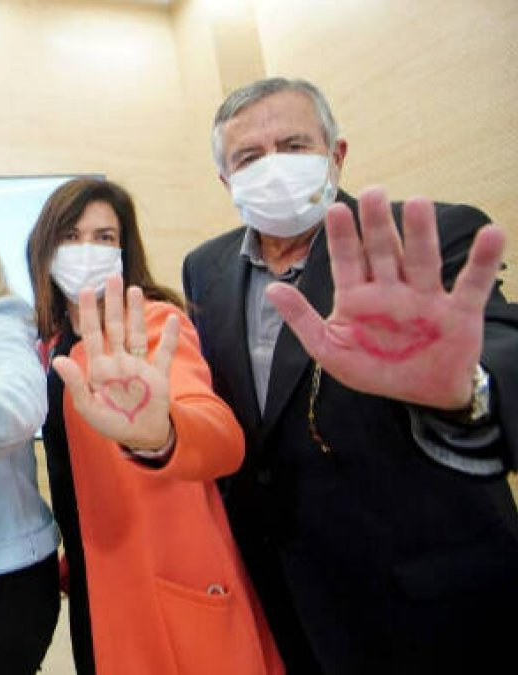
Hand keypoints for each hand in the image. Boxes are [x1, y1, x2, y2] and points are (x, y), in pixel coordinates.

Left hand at [52, 277, 178, 450]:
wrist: (139, 437)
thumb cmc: (110, 424)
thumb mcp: (88, 407)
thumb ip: (76, 383)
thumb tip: (58, 360)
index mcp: (100, 367)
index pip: (92, 333)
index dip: (90, 312)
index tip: (87, 289)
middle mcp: (119, 361)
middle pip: (115, 326)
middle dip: (113, 302)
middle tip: (113, 276)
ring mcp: (139, 366)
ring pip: (137, 333)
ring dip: (136, 312)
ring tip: (134, 290)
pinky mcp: (158, 375)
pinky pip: (164, 353)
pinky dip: (168, 337)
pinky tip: (172, 319)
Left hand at [266, 187, 505, 409]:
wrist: (419, 395)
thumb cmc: (372, 369)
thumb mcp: (329, 349)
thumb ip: (302, 319)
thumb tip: (272, 289)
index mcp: (357, 297)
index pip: (347, 260)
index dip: (342, 236)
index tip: (335, 209)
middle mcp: (392, 290)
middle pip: (384, 251)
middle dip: (378, 224)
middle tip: (374, 192)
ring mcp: (425, 298)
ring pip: (422, 260)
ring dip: (421, 233)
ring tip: (418, 202)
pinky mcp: (459, 312)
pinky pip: (472, 284)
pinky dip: (482, 261)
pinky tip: (492, 233)